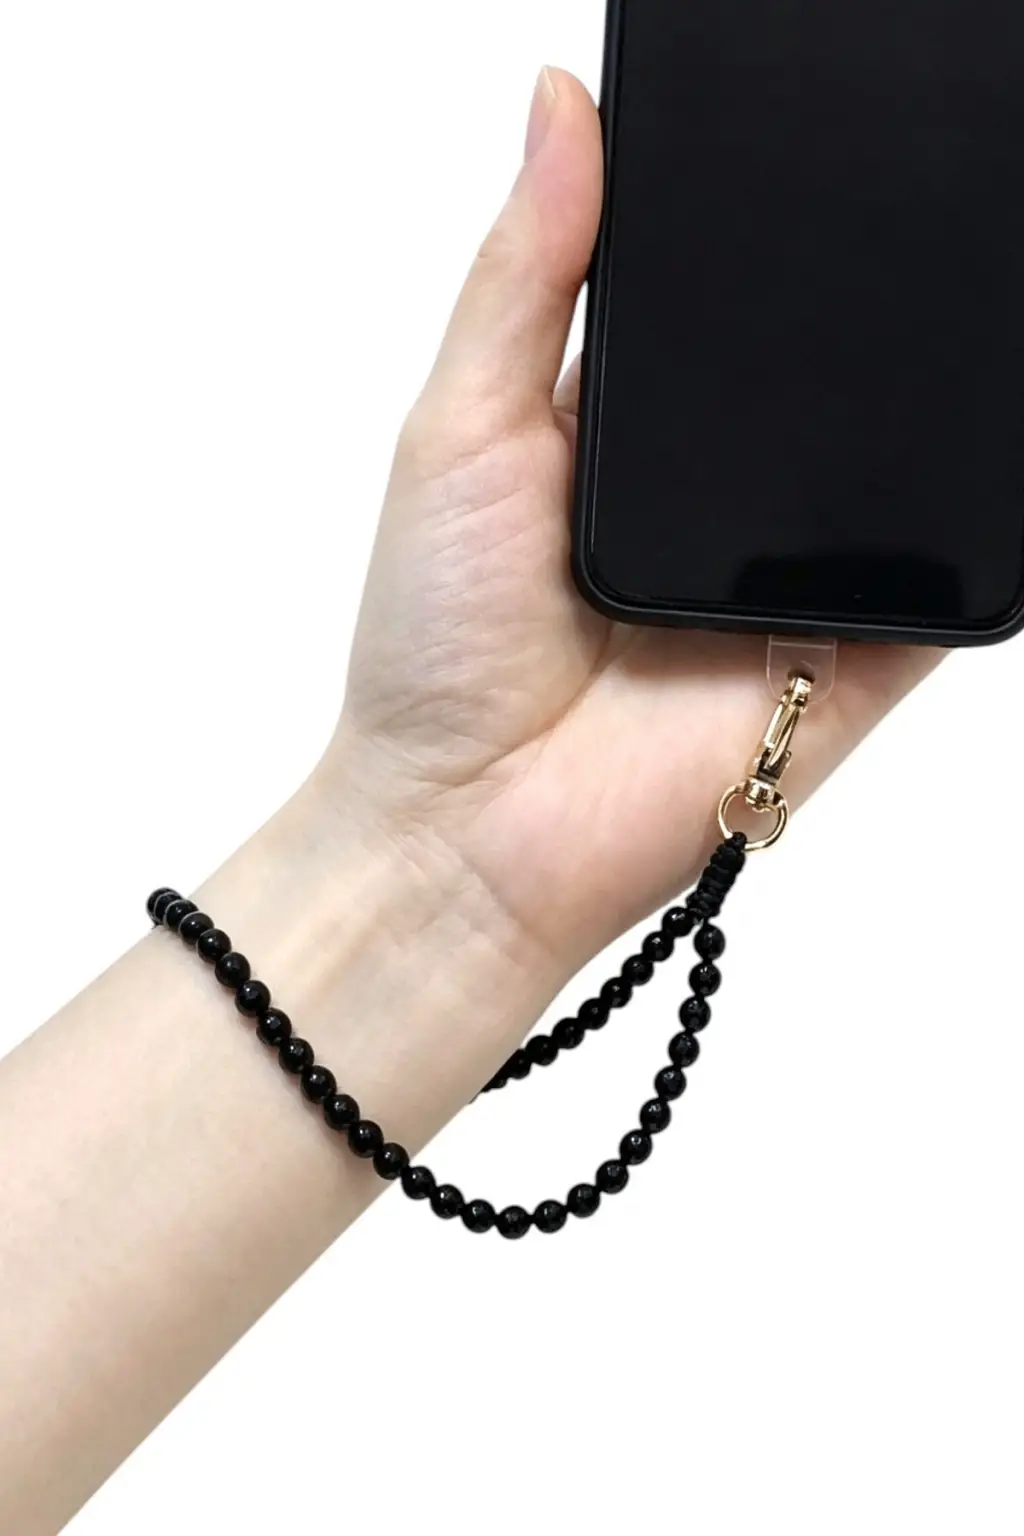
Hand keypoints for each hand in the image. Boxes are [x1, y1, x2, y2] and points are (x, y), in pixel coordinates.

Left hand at [325, 68, 939, 972]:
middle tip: (910, 202)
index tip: (797, 142)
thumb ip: (526, 275)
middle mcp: (715, 503)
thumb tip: (558, 103)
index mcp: (626, 435)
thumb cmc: (437, 646)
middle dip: (858, 312)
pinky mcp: (847, 666)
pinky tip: (989, 450)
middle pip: (819, 381)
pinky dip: (975, 532)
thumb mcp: (460, 427)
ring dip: (923, 408)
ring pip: (893, 472)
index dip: (754, 232)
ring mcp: (787, 584)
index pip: (717, 307)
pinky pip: (939, 589)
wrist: (471, 831)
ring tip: (962, 304)